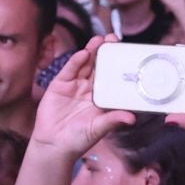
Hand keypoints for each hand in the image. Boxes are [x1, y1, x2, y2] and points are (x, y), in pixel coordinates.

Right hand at [30, 37, 136, 155]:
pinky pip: (69, 70)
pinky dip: (75, 62)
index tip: (127, 53)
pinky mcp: (59, 85)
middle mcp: (90, 89)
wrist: (53, 145)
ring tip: (100, 40)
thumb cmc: (78, 139)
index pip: (113, 78)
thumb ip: (112, 120)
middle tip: (113, 39)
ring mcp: (74, 86)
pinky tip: (83, 54)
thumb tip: (131, 118)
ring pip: (85, 65)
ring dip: (92, 52)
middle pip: (99, 67)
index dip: (119, 65)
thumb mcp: (97, 129)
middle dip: (106, 53)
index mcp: (102, 98)